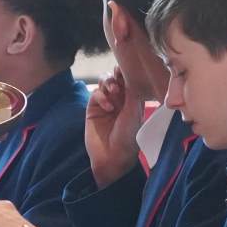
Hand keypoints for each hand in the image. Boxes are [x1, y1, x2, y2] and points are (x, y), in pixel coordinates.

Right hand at [85, 68, 144, 185]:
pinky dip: (101, 96)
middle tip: (120, 81)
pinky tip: (108, 107)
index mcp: (133, 99)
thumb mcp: (133, 112)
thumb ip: (131, 92)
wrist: (112, 156)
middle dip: (117, 75)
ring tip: (114, 91)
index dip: (128, 73)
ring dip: (109, 82)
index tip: (129, 70)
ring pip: (105, 82)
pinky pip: (96, 94)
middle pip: (116, 77)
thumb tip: (130, 74)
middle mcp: (119, 99)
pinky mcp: (93, 108)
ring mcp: (106, 103)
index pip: (129, 79)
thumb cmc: (128, 137)